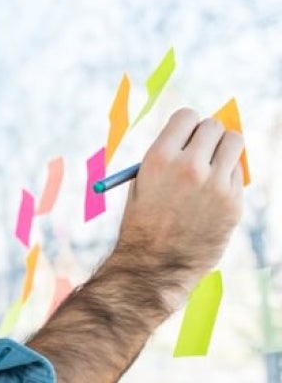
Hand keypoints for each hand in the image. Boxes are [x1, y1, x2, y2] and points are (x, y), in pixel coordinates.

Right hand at [106, 108, 244, 310]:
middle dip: (208, 135)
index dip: (187, 125)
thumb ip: (167, 156)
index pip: (187, 117)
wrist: (154, 265)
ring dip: (225, 148)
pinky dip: (228, 177)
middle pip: (213, 127)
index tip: (187, 135)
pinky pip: (238, 173)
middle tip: (202, 149)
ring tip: (213, 165)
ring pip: (234, 142)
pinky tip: (212, 195)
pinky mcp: (233, 202)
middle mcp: (188, 167)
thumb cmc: (144, 223)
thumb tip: (197, 135)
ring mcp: (214, 185)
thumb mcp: (143, 183)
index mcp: (159, 159)